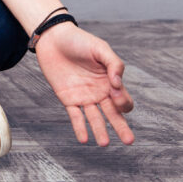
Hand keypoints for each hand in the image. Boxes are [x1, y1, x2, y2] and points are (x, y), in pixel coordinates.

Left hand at [35, 22, 134, 145]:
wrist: (53, 38)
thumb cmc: (79, 41)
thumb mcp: (101, 49)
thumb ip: (114, 64)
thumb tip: (118, 84)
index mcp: (110, 82)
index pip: (123, 99)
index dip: (123, 101)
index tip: (114, 92)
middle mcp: (99, 92)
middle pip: (114, 114)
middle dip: (121, 127)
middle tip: (129, 141)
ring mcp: (84, 96)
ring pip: (95, 118)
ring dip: (100, 131)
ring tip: (104, 144)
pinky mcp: (68, 98)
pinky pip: (75, 116)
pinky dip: (80, 127)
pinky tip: (84, 139)